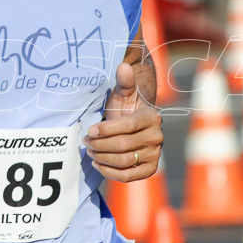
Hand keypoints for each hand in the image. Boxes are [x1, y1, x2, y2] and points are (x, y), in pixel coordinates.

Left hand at [85, 61, 162, 181]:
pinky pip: (128, 176)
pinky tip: (98, 163)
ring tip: (90, 151)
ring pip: (124, 161)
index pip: (127, 126)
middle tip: (86, 141)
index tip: (90, 130)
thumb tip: (123, 66)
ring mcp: (154, 155)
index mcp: (151, 117)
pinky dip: (110, 172)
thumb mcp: (123, 93)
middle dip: (100, 144)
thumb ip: (124, 81)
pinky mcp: (149, 169)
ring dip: (102, 157)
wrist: (135, 127)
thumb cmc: (126, 108)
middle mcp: (156, 137)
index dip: (106, 129)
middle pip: (123, 146)